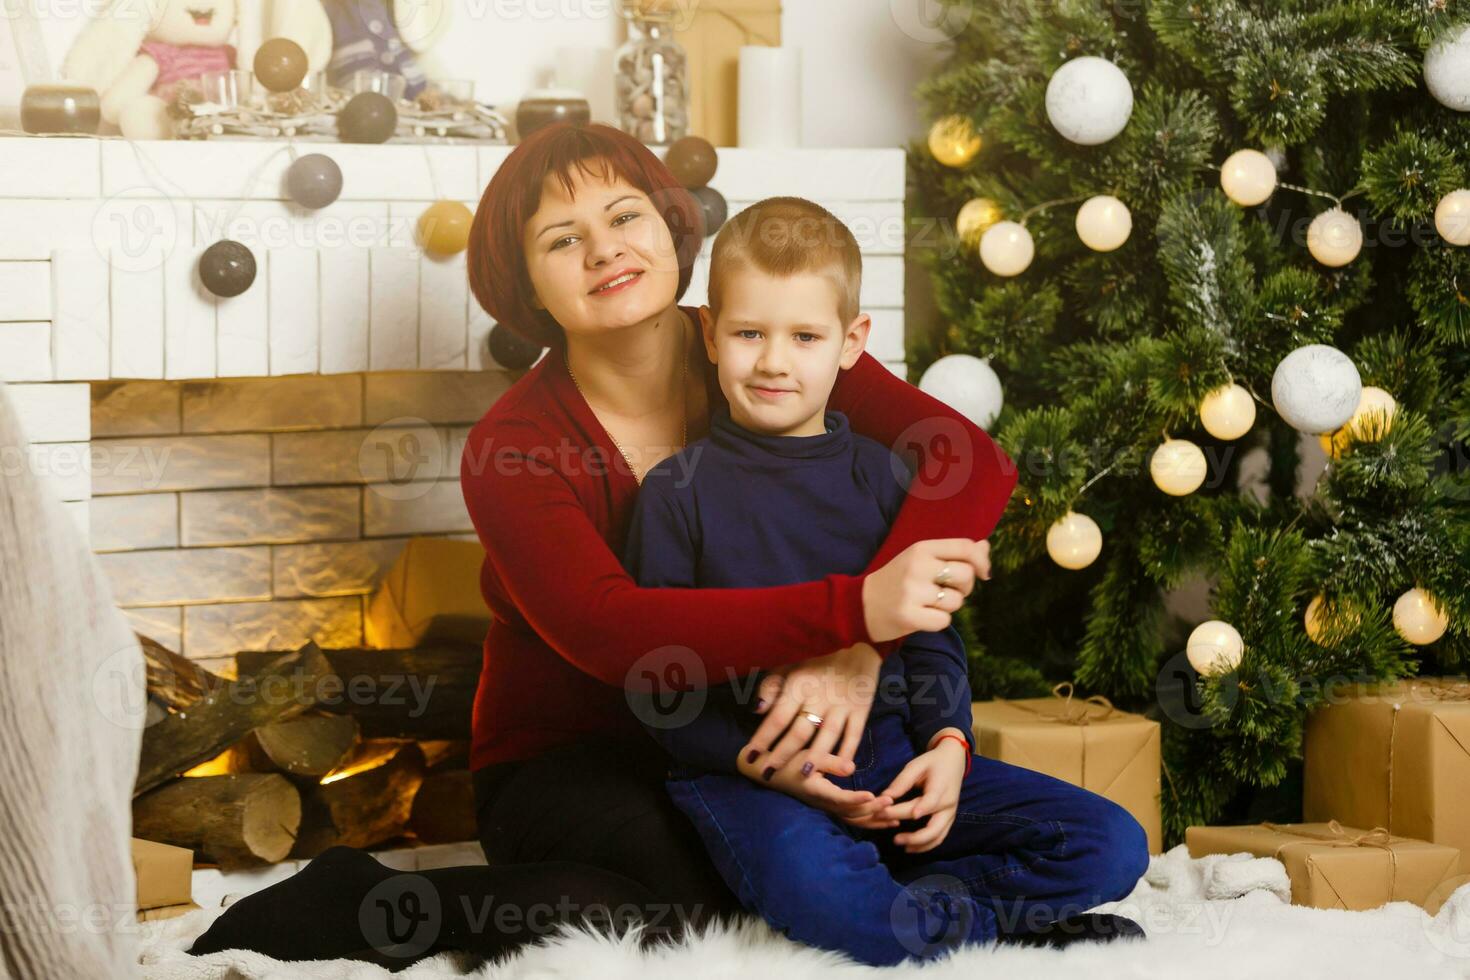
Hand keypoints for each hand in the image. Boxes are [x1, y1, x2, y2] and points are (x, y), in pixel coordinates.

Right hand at [736, 745, 896, 829]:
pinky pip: (852, 818)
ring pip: (854, 820)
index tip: (875, 796)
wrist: (769, 772)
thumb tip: (852, 767)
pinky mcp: (830, 806)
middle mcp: (823, 803)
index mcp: (817, 790)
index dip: (858, 799)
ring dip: (874, 820)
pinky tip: (884, 819)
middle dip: (873, 810)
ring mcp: (827, 807)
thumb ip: (829, 761)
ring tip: (896, 817)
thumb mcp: (807, 754)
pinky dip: (869, 821)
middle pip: (852, 813)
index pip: (841, 799)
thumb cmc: (788, 759)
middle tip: (893, 803)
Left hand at [740, 643, 880, 777]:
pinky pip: (854, 734)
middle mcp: (820, 697)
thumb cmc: (817, 665)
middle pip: (800, 731)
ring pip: (828, 735)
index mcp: (799, 685)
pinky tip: (840, 767)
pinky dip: (848, 752)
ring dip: (816, 757)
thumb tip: (757, 710)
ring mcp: (842, 705)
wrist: (858, 652)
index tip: (750, 756)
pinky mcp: (861, 710)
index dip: (763, 738)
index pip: (778, 717)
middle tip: (768, 773)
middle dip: (783, 754)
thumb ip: (771, 686)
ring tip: (804, 775)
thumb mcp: (791, 667)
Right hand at [863, 539, 991, 642]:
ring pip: (956, 601)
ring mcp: (912, 592)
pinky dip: (938, 622)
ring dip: (949, 607)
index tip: (983, 573)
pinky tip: (923, 616)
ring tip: (929, 604)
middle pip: (966, 575)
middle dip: (965, 587)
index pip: (965, 547)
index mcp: (921, 548)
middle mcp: (918, 567)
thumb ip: (953, 552)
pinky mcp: (909, 616)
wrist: (860, 604)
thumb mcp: (921, 558)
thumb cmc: (897, 580)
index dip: (982, 561)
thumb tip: (985, 546)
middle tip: (947, 591)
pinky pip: (944, 621)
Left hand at [876, 729, 967, 852]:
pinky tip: (910, 847)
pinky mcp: (949, 820)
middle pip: (934, 827)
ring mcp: (950, 815)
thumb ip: (902, 781)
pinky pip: (939, 837)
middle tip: (894, 838)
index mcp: (941, 788)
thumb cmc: (932, 763)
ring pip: (937, 837)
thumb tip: (884, 797)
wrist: (953, 761)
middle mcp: (948, 805)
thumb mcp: (917, 765)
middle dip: (914, 836)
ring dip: (918, 844)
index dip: (921, 809)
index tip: (909, 817)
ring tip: (899, 844)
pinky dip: (925, 846)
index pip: (930, 802)